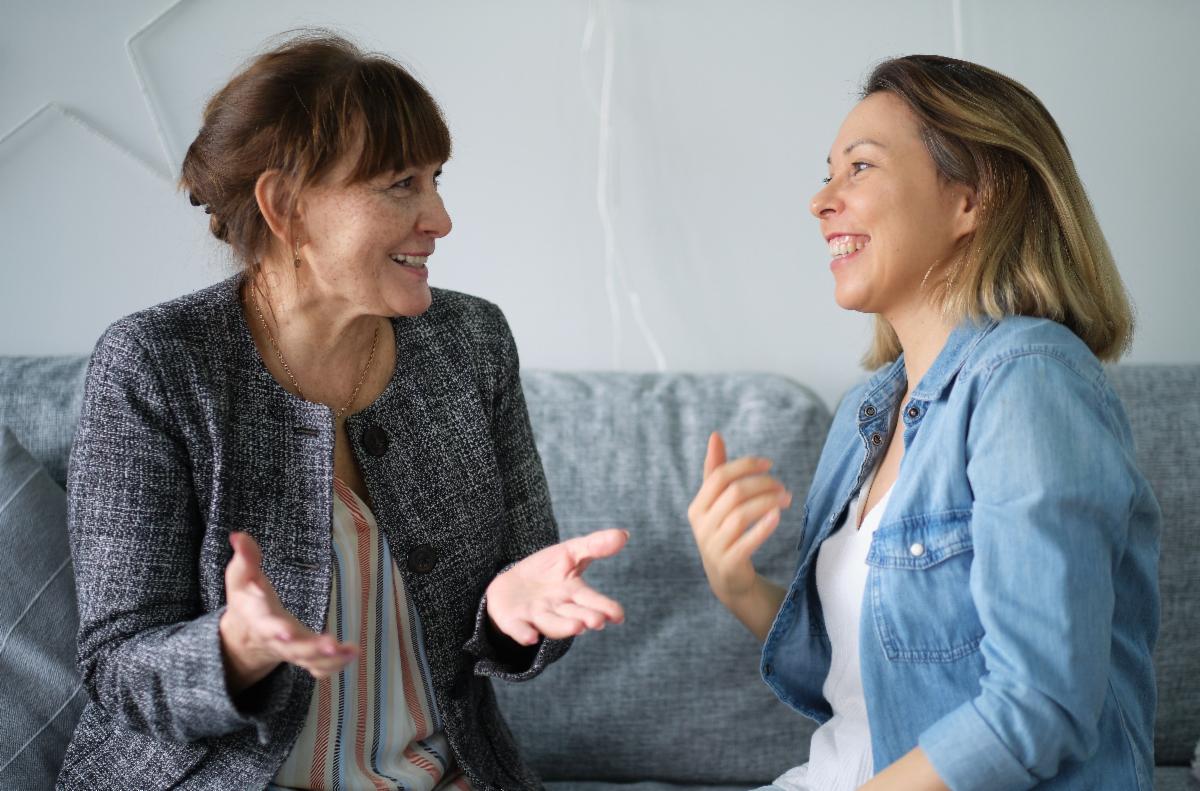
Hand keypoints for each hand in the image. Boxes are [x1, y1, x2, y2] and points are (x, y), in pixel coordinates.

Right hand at [219, 532, 356, 692]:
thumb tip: (238, 535)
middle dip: (310, 648)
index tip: (286, 632)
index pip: (266, 625)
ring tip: (350, 651)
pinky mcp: (304, 656)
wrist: (246, 633)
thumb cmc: (247, 599)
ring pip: (309, 660)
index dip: (276, 629)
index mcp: (259, 620)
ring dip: (329, 658)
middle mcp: (276, 640)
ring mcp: (291, 651)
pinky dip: (335, 665)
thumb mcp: (241, 578)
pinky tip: (352, 653)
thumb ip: (245, 558)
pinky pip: (318, 667)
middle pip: (292, 648)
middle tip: (331, 645)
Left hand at [485, 529, 628, 645]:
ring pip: (551, 623)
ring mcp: (535, 615)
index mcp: (574, 594)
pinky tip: (531, 637)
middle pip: (574, 614)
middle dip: (586, 618)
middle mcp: (557, 608)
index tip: (618, 616)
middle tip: (597, 621)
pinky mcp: (513, 620)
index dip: (607, 608)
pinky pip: (519, 628)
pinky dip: (524, 633)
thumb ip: (594, 546)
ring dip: (563, 627)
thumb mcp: (569, 553)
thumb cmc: (546, 571)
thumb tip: (624, 534)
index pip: (593, 601)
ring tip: (577, 627)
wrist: (509, 585)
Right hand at [687, 432, 792, 604]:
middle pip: (733, 493)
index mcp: (697, 506)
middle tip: (783, 486)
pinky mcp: (729, 563)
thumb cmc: (725, 532)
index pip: (719, 476)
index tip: (769, 464)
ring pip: (741, 514)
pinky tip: (778, 515)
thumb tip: (715, 436)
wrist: (727, 578)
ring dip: (768, 502)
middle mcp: (701, 525)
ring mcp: (713, 545)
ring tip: (787, 499)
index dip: (745, 465)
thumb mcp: (717, 503)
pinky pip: (747, 541)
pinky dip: (764, 527)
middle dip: (762, 484)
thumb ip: (716, 470)